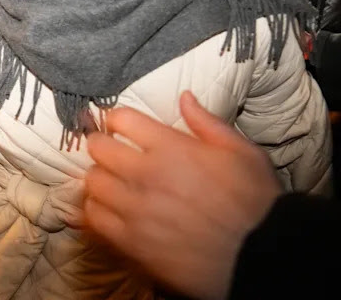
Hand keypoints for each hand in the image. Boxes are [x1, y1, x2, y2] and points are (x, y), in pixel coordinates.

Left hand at [84, 92, 282, 299]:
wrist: (263, 257)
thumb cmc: (257, 203)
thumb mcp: (243, 153)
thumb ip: (208, 123)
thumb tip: (184, 97)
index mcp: (172, 148)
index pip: (121, 119)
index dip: (119, 120)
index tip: (122, 127)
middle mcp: (146, 174)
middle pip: (98, 148)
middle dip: (103, 146)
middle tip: (112, 152)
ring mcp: (135, 209)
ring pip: (93, 183)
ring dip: (100, 179)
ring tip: (111, 182)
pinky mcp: (131, 241)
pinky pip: (95, 218)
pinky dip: (97, 210)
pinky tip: (110, 210)